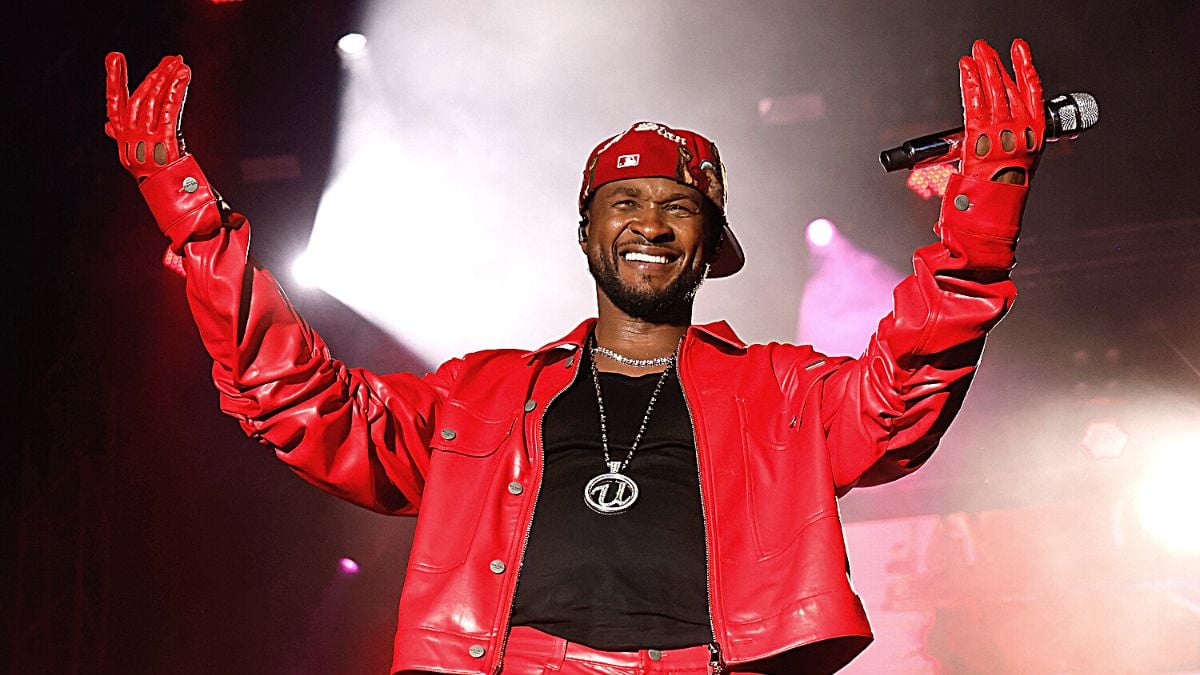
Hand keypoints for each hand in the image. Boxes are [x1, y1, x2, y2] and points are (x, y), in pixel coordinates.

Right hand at [104, 52, 190, 182]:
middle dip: (155, 76)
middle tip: (171, 59)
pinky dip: (176, 93)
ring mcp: (147, 142)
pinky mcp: (164, 145)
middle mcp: (132, 140)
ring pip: (155, 102)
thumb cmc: (160, 181)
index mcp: (124, 141)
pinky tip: (183, 79)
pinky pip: (169, 112)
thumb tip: (108, 124)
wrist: (173, 204)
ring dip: (169, 80)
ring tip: (180, 65)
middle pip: (141, 100)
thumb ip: (125, 138)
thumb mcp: (137, 158)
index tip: (114, 57)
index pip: (115, 106)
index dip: (114, 81)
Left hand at [958, 39, 1044, 184]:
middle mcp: (1019, 124)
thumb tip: (1010, 123)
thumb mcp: (1024, 158)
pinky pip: (974, 101)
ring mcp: (999, 126)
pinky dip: (969, 82)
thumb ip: (1019, 137)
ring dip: (982, 67)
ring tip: (976, 52)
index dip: (1025, 67)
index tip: (1019, 50)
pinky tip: (966, 68)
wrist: (998, 200)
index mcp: (1034, 129)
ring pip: (991, 89)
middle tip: (986, 48)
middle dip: (995, 63)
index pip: (1031, 89)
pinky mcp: (979, 131)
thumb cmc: (1008, 186)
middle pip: (1007, 86)